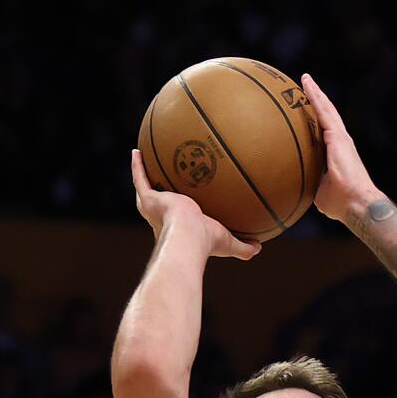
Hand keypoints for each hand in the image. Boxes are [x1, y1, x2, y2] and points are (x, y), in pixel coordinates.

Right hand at [129, 150, 259, 260]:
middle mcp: (163, 219)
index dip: (181, 215)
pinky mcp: (148, 199)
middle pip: (160, 204)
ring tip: (143, 161)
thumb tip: (260, 246)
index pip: (179, 221)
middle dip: (160, 195)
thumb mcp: (228, 243)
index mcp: (179, 230)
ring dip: (144, 176)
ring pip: (145, 189)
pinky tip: (137, 151)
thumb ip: (243, 247)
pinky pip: (139, 178)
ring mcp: (154, 207)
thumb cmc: (206, 242)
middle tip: (161, 183)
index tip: (185, 208)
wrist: (188, 236)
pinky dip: (137, 165)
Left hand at [298, 74, 379, 221]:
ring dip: (316, 93)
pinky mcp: (338, 137)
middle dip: (318, 100)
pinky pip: (323, 112)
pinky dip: (315, 97)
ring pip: (326, 109)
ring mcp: (341, 138)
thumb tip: (298, 186)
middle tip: (307, 85)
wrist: (355, 203)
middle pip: (328, 115)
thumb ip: (311, 184)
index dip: (318, 119)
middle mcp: (341, 142)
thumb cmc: (341, 203)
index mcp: (338, 154)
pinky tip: (306, 85)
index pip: (325, 132)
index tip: (308, 110)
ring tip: (306, 79)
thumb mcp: (320, 192)